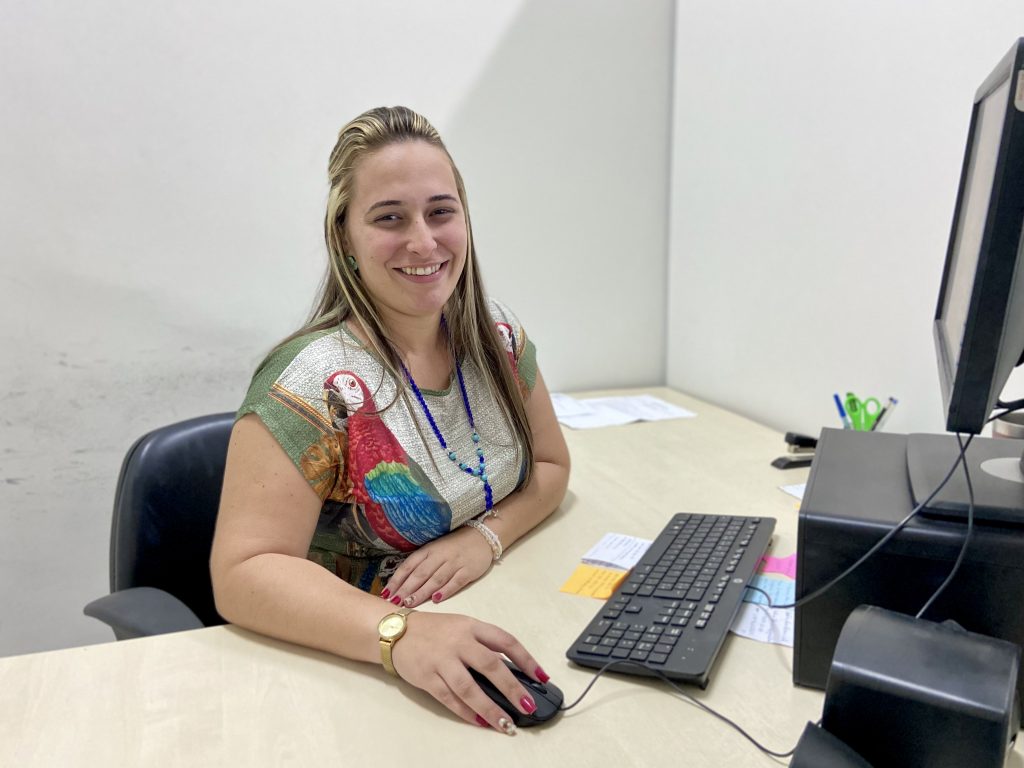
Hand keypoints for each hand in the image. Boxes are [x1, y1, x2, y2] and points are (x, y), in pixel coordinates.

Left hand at [382, 525, 492, 606]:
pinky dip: (446, 590)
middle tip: (394, 603)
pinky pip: (456, 581)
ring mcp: (454, 563)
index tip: (386, 594)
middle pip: (420, 574)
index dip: (397, 580)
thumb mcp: (435, 550)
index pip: (409, 566)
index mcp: (428, 550)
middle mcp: (439, 556)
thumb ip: (420, 565)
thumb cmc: (454, 546)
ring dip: (422, 592)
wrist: (481, 536)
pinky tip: (437, 599)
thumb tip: (401, 585)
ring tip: (410, 603)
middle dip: (406, 589)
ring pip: (435, 579)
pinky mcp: (468, 570)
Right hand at [390, 611, 550, 732]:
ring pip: (470, 687)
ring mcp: (442, 660)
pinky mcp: (427, 677)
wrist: (395, 632)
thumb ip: (484, 645)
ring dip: (490, 708)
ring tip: (506, 724)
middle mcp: (459, 641)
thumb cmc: (435, 631)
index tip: (542, 678)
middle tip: (528, 707)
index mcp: (472, 626)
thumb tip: (512, 671)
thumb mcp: (462, 627)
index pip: (506, 642)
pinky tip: (480, 721)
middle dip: (513, 689)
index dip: (526, 660)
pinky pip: (450, 698)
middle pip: (491, 666)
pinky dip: (466, 712)